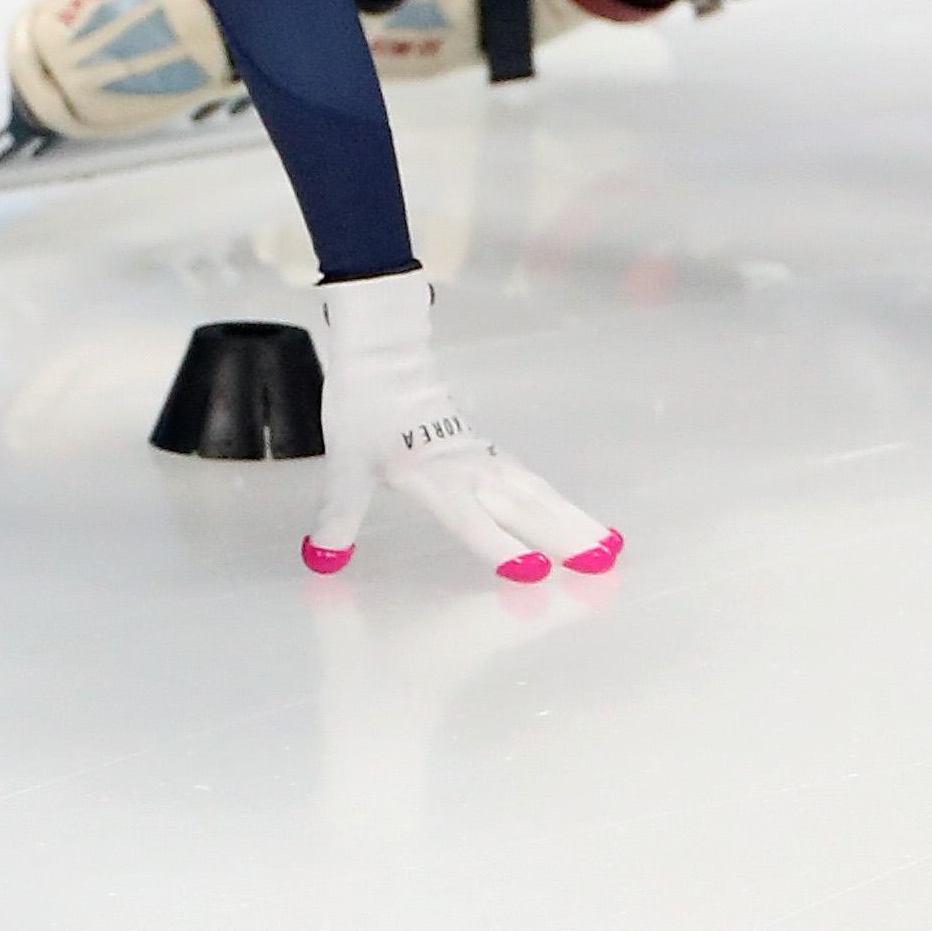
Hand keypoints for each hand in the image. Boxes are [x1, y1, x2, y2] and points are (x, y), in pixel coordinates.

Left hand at [301, 268, 620, 588]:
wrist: (385, 358)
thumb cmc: (364, 412)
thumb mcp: (344, 469)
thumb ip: (337, 518)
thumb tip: (320, 561)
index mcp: (432, 476)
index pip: (469, 519)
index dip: (498, 546)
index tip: (532, 572)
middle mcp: (467, 470)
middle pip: (524, 508)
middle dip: (564, 538)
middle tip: (603, 567)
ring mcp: (485, 460)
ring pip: (540, 494)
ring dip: (576, 521)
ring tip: (611, 547)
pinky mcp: (491, 453)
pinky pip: (535, 482)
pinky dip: (563, 503)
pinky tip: (585, 522)